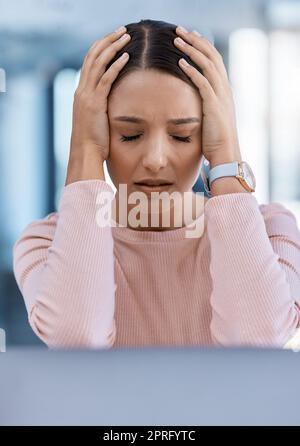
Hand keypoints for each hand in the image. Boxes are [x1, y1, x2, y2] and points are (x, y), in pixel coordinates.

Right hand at [70, 26, 130, 161]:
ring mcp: (86, 95)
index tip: (116, 39)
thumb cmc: (94, 141)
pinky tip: (126, 56)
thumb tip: (115, 104)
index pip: (90, 62)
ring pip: (98, 63)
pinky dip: (115, 65)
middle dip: (108, 40)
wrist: (85, 153)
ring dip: (113, 47)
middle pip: (93, 56)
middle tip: (123, 31)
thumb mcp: (97, 120)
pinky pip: (105, 79)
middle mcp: (82, 90)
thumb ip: (103, 107)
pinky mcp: (94, 103)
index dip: (102, 48)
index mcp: (82, 92)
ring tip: (127, 36)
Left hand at [174, 26, 241, 166]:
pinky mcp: (214, 105)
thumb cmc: (215, 140)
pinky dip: (192, 70)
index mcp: (224, 90)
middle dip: (196, 40)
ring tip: (177, 39)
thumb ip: (204, 105)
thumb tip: (191, 102)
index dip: (203, 46)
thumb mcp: (210, 118)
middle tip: (180, 30)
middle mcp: (225, 89)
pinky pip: (202, 82)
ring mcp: (221, 96)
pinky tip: (180, 62)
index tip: (190, 36)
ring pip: (207, 64)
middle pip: (212, 56)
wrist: (225, 153)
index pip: (214, 60)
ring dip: (192, 50)